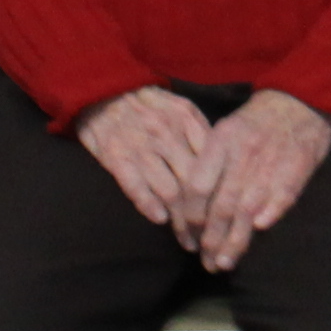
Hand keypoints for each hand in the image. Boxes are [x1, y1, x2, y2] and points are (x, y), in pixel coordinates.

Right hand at [77, 86, 214, 229]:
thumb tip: (223, 164)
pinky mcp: (116, 156)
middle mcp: (168, 135)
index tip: (226, 217)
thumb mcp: (181, 108)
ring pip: (169, 191)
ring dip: (180, 221)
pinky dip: (149, 205)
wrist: (105, 90)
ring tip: (187, 240)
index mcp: (186, 121)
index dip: (221, 195)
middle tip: (209, 239)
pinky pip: (135, 186)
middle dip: (204, 217)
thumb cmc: (148, 104)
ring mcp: (142, 147)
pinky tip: (159, 220)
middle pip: (194, 184)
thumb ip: (201, 133)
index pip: (212, 164)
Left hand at [184, 90, 330, 271]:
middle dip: (210, 241)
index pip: (196, 188)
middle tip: (206, 262)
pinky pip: (280, 197)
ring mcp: (270, 163)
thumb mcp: (226, 130)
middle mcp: (242, 155)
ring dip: (234, 242)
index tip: (188, 239)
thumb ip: (210, 165)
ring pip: (245, 210)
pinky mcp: (296, 169)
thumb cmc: (257, 120)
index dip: (188, 219)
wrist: (301, 99)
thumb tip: (191, 205)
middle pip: (219, 207)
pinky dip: (269, 215)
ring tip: (224, 263)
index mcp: (221, 142)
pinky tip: (259, 232)